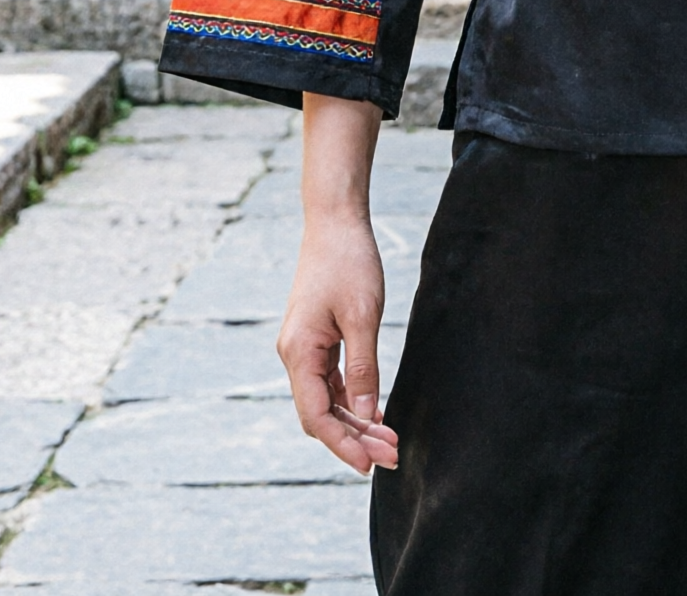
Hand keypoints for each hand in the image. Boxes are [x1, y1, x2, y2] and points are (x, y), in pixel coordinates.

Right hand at [279, 216, 399, 472]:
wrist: (335, 221)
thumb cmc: (349, 261)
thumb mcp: (363, 316)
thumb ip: (363, 368)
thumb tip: (365, 415)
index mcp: (298, 352)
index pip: (316, 416)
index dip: (343, 445)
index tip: (371, 465)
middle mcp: (294, 354)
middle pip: (320, 414)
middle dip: (354, 438)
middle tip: (392, 455)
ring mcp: (303, 347)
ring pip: (325, 400)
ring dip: (354, 422)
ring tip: (389, 439)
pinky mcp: (315, 339)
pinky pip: (329, 381)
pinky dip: (350, 399)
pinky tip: (374, 412)